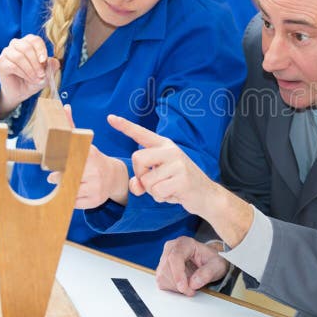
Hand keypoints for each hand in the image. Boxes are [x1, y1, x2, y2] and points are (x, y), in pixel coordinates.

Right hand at [0, 34, 58, 116]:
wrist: (21, 91)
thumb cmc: (33, 79)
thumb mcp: (47, 74)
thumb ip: (51, 67)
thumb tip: (54, 61)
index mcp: (29, 43)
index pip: (34, 40)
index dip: (41, 49)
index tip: (44, 61)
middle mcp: (16, 44)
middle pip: (26, 47)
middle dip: (36, 63)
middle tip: (42, 75)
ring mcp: (7, 53)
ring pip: (19, 57)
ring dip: (30, 70)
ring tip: (36, 79)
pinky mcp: (1, 62)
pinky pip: (13, 66)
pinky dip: (23, 74)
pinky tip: (28, 79)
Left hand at [47, 105, 128, 208]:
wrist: (115, 177)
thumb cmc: (95, 160)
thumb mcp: (87, 145)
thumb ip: (73, 127)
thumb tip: (65, 107)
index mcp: (91, 155)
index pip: (68, 158)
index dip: (57, 162)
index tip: (51, 163)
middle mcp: (95, 171)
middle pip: (64, 176)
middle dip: (58, 177)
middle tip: (55, 176)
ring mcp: (96, 187)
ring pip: (68, 191)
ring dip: (63, 188)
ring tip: (67, 183)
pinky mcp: (94, 201)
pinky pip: (73, 203)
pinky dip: (70, 198)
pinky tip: (75, 192)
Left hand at [107, 114, 254, 246]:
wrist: (206, 195)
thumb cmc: (178, 185)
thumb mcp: (158, 179)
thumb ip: (142, 180)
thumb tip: (135, 186)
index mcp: (164, 146)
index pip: (141, 133)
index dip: (125, 126)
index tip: (110, 118)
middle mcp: (171, 150)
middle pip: (137, 158)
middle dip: (141, 175)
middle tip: (156, 182)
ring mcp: (178, 163)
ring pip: (146, 180)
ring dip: (153, 191)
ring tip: (169, 188)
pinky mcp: (182, 178)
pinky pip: (157, 192)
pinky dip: (162, 198)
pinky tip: (175, 194)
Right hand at [155, 236, 229, 295]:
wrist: (209, 264)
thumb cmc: (212, 262)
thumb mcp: (217, 266)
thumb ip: (208, 272)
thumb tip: (194, 283)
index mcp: (186, 243)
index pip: (175, 257)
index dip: (178, 274)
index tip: (184, 288)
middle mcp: (172, 248)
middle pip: (166, 268)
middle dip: (179, 284)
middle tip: (192, 290)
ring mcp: (164, 257)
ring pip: (162, 276)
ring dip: (175, 287)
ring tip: (190, 285)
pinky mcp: (161, 268)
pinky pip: (161, 282)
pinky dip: (171, 288)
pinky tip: (182, 284)